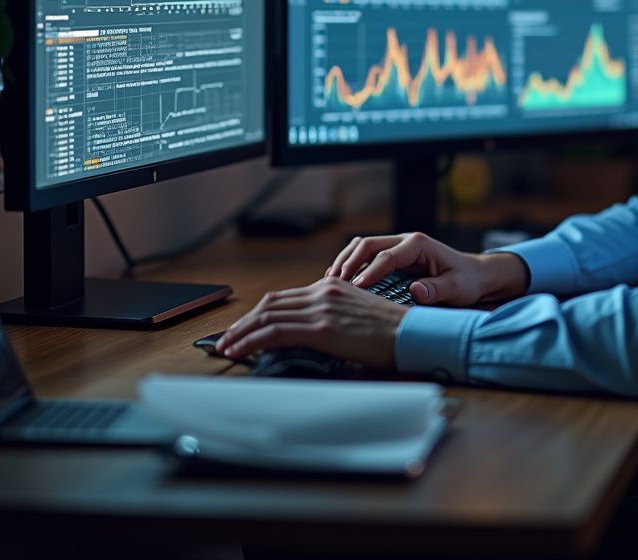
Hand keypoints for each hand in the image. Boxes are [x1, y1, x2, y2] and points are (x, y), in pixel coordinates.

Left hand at [215, 277, 405, 368]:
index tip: (242, 328)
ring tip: (225, 347)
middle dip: (243, 323)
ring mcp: (322, 308)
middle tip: (225, 339)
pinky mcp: (323, 327)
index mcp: (331, 286)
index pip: (282, 297)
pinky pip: (276, 331)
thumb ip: (331, 316)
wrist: (413, 334)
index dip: (257, 314)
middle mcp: (323, 291)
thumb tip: (307, 333)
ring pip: (267, 316)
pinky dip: (251, 340)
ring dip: (240, 333)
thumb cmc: (390, 332)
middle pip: (270, 304)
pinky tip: (240, 351)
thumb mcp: (356, 314)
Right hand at [326, 231, 527, 307]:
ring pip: (363, 246)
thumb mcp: (457, 288)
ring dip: (346, 261)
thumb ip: (437, 290)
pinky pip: (367, 255)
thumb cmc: (467, 281)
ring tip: (330, 281)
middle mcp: (405, 241)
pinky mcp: (394, 256)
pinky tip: (341, 281)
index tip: (354, 289)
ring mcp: (398, 246)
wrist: (474, 275)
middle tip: (334, 284)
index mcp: (418, 245)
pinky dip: (351, 264)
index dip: (368, 272)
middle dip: (349, 262)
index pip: (386, 257)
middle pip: (368, 244)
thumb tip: (415, 291)